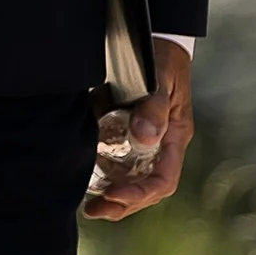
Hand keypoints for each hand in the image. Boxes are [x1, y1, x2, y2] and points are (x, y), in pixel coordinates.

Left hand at [83, 39, 193, 219]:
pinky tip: (83, 174)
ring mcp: (141, 141)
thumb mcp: (159, 80)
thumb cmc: (159, 60)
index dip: (139, 194)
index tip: (114, 196)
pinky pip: (113, 162)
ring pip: (127, 178)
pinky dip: (99, 172)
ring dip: (108, 194)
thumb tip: (144, 137)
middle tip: (93, 212)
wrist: (153, 42)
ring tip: (86, 203)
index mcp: (172, 138)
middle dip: (121, 204)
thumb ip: (153, 107)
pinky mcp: (123, 133)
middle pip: (144, 187)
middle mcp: (158, 145)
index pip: (162, 180)